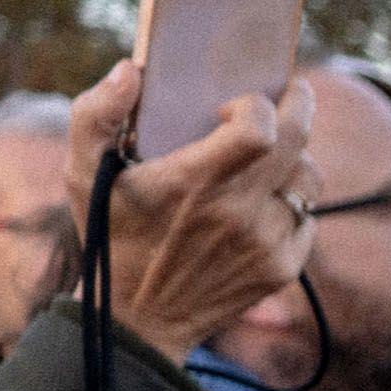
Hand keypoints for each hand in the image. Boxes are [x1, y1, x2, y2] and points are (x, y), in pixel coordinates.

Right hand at [71, 54, 306, 359]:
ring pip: (309, 179)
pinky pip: (307, 217)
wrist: (136, 320)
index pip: (260, 128)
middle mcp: (237, 214)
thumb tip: (130, 70)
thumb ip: (95, 115)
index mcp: (193, 184)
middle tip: (290, 94)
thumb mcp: (81, 175)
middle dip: (298, 106)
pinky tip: (265, 199)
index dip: (257, 104)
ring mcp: (265, 244)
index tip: (234, 105)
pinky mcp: (282, 269)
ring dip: (296, 157)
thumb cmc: (110, 235)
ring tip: (272, 153)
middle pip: (298, 142)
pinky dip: (293, 201)